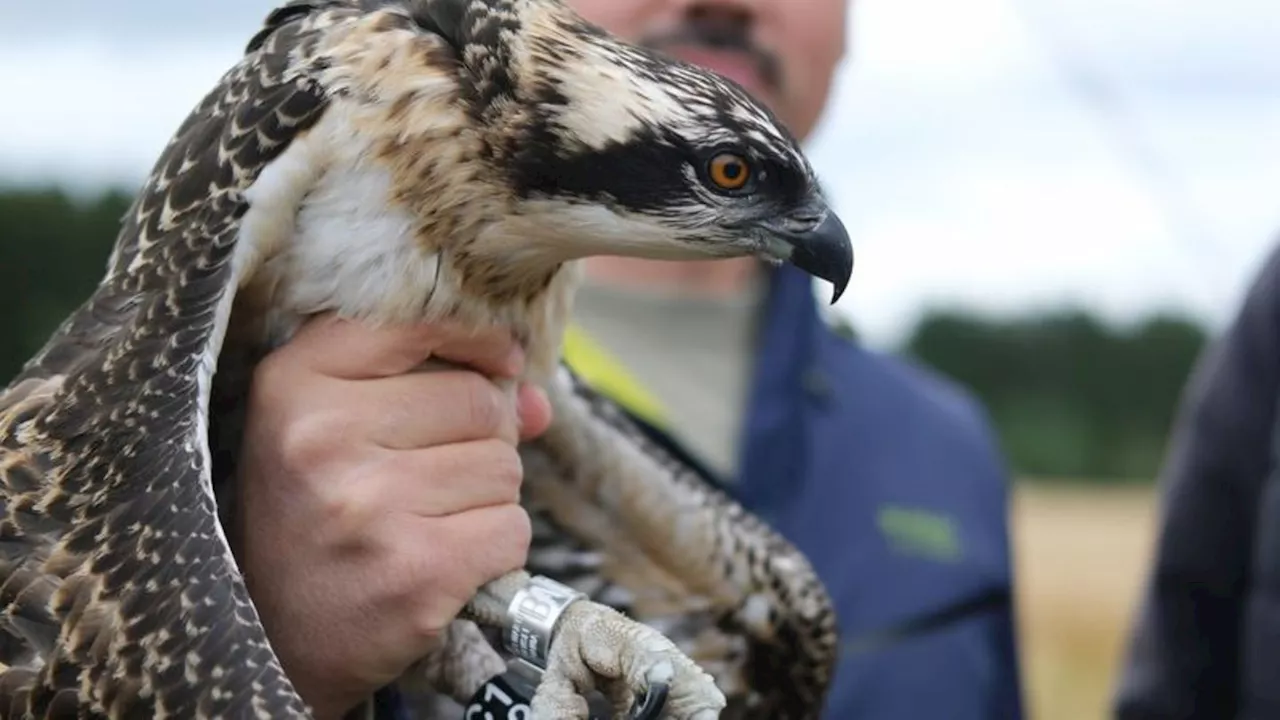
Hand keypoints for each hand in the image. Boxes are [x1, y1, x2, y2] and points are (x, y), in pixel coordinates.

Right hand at [234, 314, 552, 718]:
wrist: (275, 641)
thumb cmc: (317, 516)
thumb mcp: (339, 430)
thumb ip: (437, 388)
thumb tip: (537, 401)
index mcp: (293, 383)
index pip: (420, 325)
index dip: (476, 341)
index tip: (499, 361)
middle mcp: (323, 436)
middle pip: (480, 400)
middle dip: (483, 436)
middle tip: (432, 475)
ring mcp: (370, 505)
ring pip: (504, 466)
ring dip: (488, 496)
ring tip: (428, 519)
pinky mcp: (417, 571)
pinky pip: (512, 529)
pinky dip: (496, 546)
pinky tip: (446, 558)